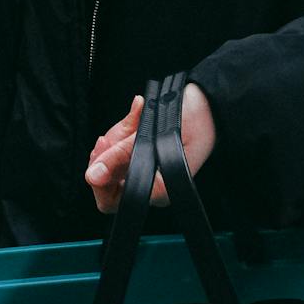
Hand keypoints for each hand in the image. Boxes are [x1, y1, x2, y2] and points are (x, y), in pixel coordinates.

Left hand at [84, 83, 215, 213]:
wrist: (211, 103)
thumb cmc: (193, 119)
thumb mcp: (153, 134)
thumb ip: (120, 155)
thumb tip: (92, 176)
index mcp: (157, 191)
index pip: (109, 200)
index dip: (99, 179)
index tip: (104, 151)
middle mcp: (150, 185)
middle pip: (106, 178)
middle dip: (107, 152)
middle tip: (118, 132)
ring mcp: (147, 170)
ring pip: (111, 159)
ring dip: (116, 136)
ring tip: (133, 120)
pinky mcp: (145, 154)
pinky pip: (120, 147)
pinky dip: (122, 131)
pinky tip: (134, 120)